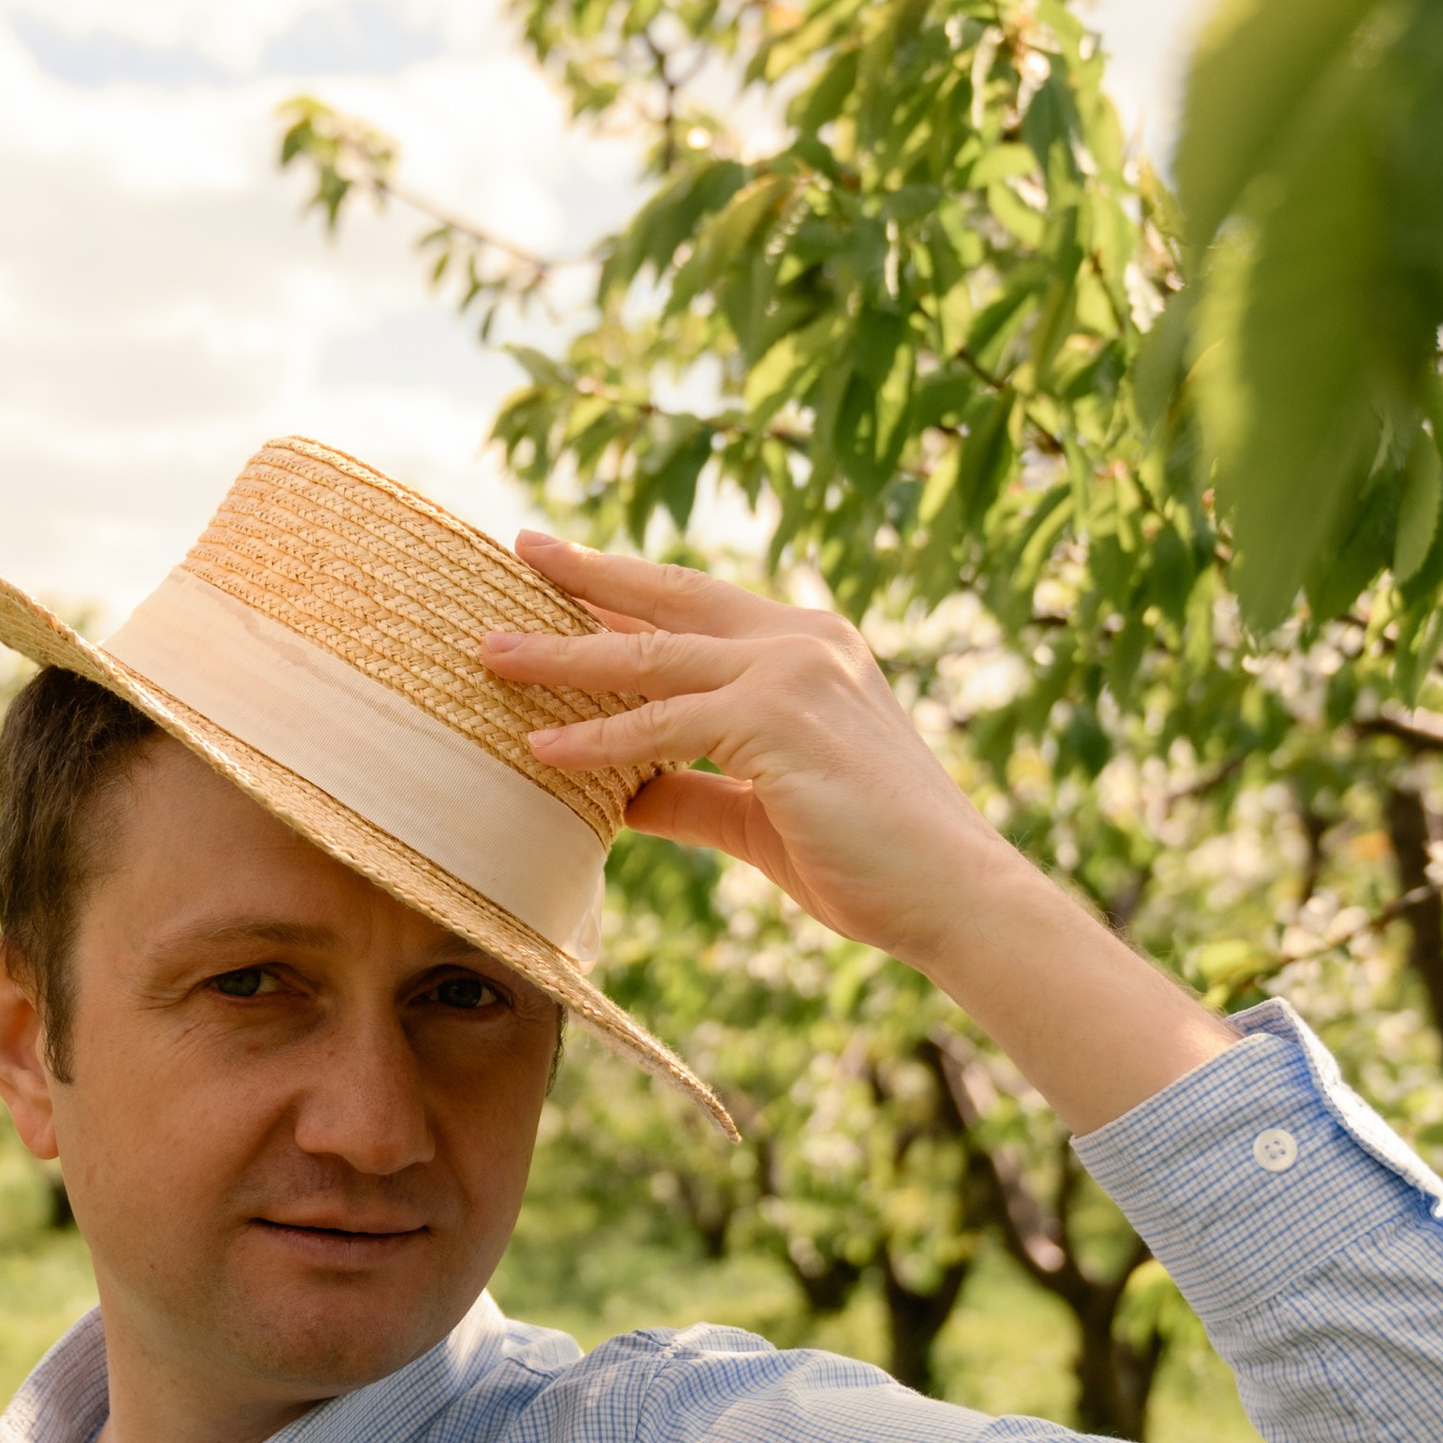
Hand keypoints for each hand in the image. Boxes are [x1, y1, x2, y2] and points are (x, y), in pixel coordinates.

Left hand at [485, 535, 1232, 1135]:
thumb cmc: (867, 860)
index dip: (625, 589)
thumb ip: (690, 791)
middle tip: (519, 547)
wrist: (953, 895)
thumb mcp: (758, 814)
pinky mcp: (779, 721)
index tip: (561, 571)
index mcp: (811, 648)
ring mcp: (794, 672)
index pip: (695, 607)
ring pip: (650, 657)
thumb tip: (614, 794)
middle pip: (667, 597)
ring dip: (562, 655)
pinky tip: (541, 746)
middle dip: (586, 573)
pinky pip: (663, 726)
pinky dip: (598, 739)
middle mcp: (804, 640)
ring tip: (489, 653)